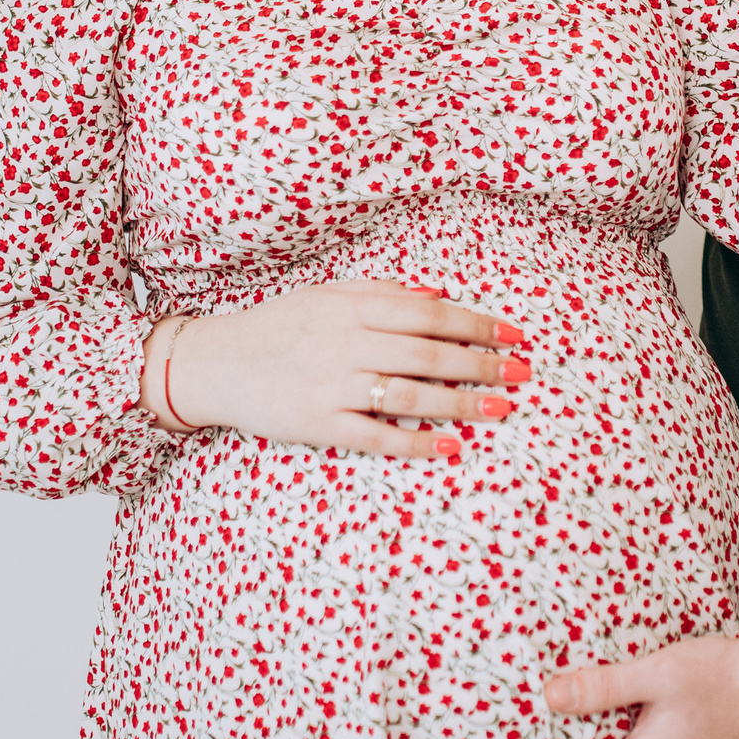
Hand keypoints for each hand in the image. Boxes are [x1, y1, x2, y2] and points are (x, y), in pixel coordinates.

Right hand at [149, 280, 528, 459]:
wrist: (215, 362)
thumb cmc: (277, 327)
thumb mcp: (325, 295)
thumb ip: (380, 292)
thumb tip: (438, 294)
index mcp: (350, 307)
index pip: (427, 313)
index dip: (475, 323)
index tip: (513, 335)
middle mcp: (344, 342)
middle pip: (427, 353)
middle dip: (481, 362)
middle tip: (523, 373)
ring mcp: (331, 384)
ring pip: (408, 393)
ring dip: (461, 402)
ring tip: (501, 408)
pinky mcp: (317, 422)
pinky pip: (375, 434)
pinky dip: (414, 439)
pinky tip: (449, 445)